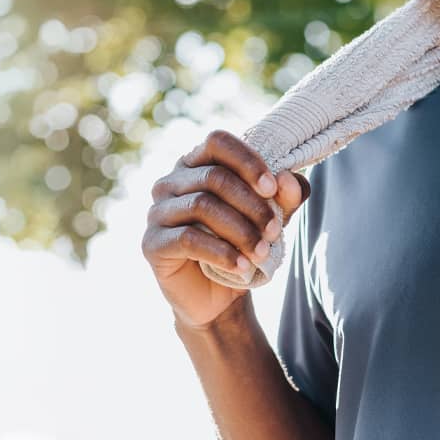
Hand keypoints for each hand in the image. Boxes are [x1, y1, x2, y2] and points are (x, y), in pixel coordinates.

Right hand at [142, 129, 310, 329]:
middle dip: (251, 204)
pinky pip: (188, 239)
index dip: (247, 161)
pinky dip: (221, 253)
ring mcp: (157, 212)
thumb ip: (284, 197)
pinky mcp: (152, 243)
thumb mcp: (270, 219)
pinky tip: (242, 267)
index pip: (217, 142)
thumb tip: (288, 178)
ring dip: (240, 230)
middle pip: (214, 177)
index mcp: (196, 164)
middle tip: (274, 231)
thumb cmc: (241, 246)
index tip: (272, 188)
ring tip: (262, 252)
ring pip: (202, 206)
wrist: (217, 296)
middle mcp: (170, 182)